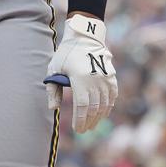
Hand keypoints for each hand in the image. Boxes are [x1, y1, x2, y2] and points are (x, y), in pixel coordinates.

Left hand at [44, 14, 117, 132]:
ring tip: (92, 124)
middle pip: (93, 108)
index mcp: (80, 79)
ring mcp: (105, 78)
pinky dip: (108, 106)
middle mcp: (95, 80)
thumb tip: (53, 108)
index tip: (77, 130)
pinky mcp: (111, 76)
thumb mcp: (54, 68)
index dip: (80, 120)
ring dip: (98, 117)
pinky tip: (103, 113)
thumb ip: (53, 89)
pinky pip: (112, 95)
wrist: (85, 37)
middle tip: (84, 130)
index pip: (82, 106)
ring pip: (104, 104)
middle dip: (88, 121)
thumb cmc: (66, 53)